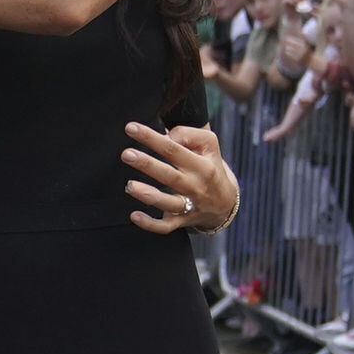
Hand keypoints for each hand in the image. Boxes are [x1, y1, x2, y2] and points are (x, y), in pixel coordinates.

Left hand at [123, 120, 234, 234]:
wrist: (226, 201)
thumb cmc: (210, 165)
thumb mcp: (209, 145)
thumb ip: (188, 135)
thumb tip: (165, 135)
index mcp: (202, 165)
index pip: (174, 149)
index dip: (152, 138)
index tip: (130, 128)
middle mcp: (196, 186)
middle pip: (170, 175)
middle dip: (148, 164)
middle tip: (127, 154)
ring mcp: (190, 205)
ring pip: (168, 203)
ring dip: (149, 195)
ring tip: (129, 185)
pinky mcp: (182, 221)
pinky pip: (166, 226)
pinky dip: (151, 224)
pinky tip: (134, 216)